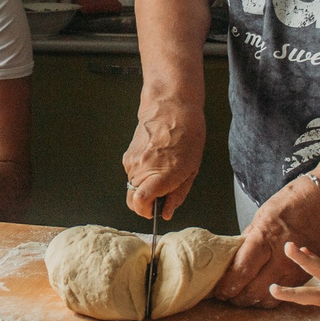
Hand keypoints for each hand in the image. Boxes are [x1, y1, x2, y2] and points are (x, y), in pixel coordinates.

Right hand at [122, 95, 203, 221]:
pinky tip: (156, 161)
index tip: (155, 212)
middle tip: (161, 195)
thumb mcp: (192, 169)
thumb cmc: (187, 134)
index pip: (140, 203)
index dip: (147, 213)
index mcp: (161, 174)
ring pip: (132, 187)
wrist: (171, 107)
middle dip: (145, 203)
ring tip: (162, 171)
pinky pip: (132, 174)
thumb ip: (177, 194)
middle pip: (132, 200)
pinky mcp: (128, 155)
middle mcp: (142, 169)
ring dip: (144, 187)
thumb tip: (167, 212)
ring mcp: (132, 162)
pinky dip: (142, 175)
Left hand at [211, 178, 319, 306]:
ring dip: (251, 300)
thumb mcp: (262, 216)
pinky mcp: (304, 277)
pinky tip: (259, 292)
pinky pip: (283, 296)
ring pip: (267, 298)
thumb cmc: (291, 205)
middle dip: (235, 297)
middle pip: (252, 291)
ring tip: (240, 295)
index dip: (226, 286)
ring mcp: (294, 271)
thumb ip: (247, 241)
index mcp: (265, 240)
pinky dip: (268, 298)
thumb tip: (231, 259)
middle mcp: (281, 260)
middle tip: (225, 295)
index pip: (240, 272)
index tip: (218, 289)